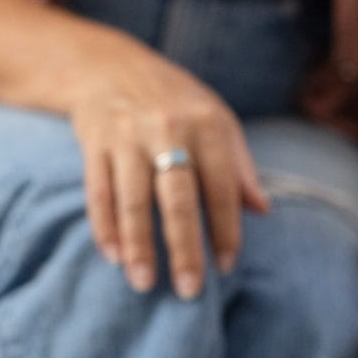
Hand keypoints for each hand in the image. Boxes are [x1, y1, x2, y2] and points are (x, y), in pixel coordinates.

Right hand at [69, 49, 269, 298]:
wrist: (110, 66)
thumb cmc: (175, 101)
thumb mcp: (216, 120)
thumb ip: (238, 166)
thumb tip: (262, 210)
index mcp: (206, 124)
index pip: (221, 187)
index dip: (226, 229)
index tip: (226, 266)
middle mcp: (167, 129)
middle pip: (177, 199)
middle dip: (184, 248)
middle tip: (190, 290)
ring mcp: (127, 137)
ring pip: (133, 201)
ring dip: (139, 246)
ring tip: (144, 283)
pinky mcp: (94, 144)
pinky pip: (99, 193)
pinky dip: (105, 227)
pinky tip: (114, 257)